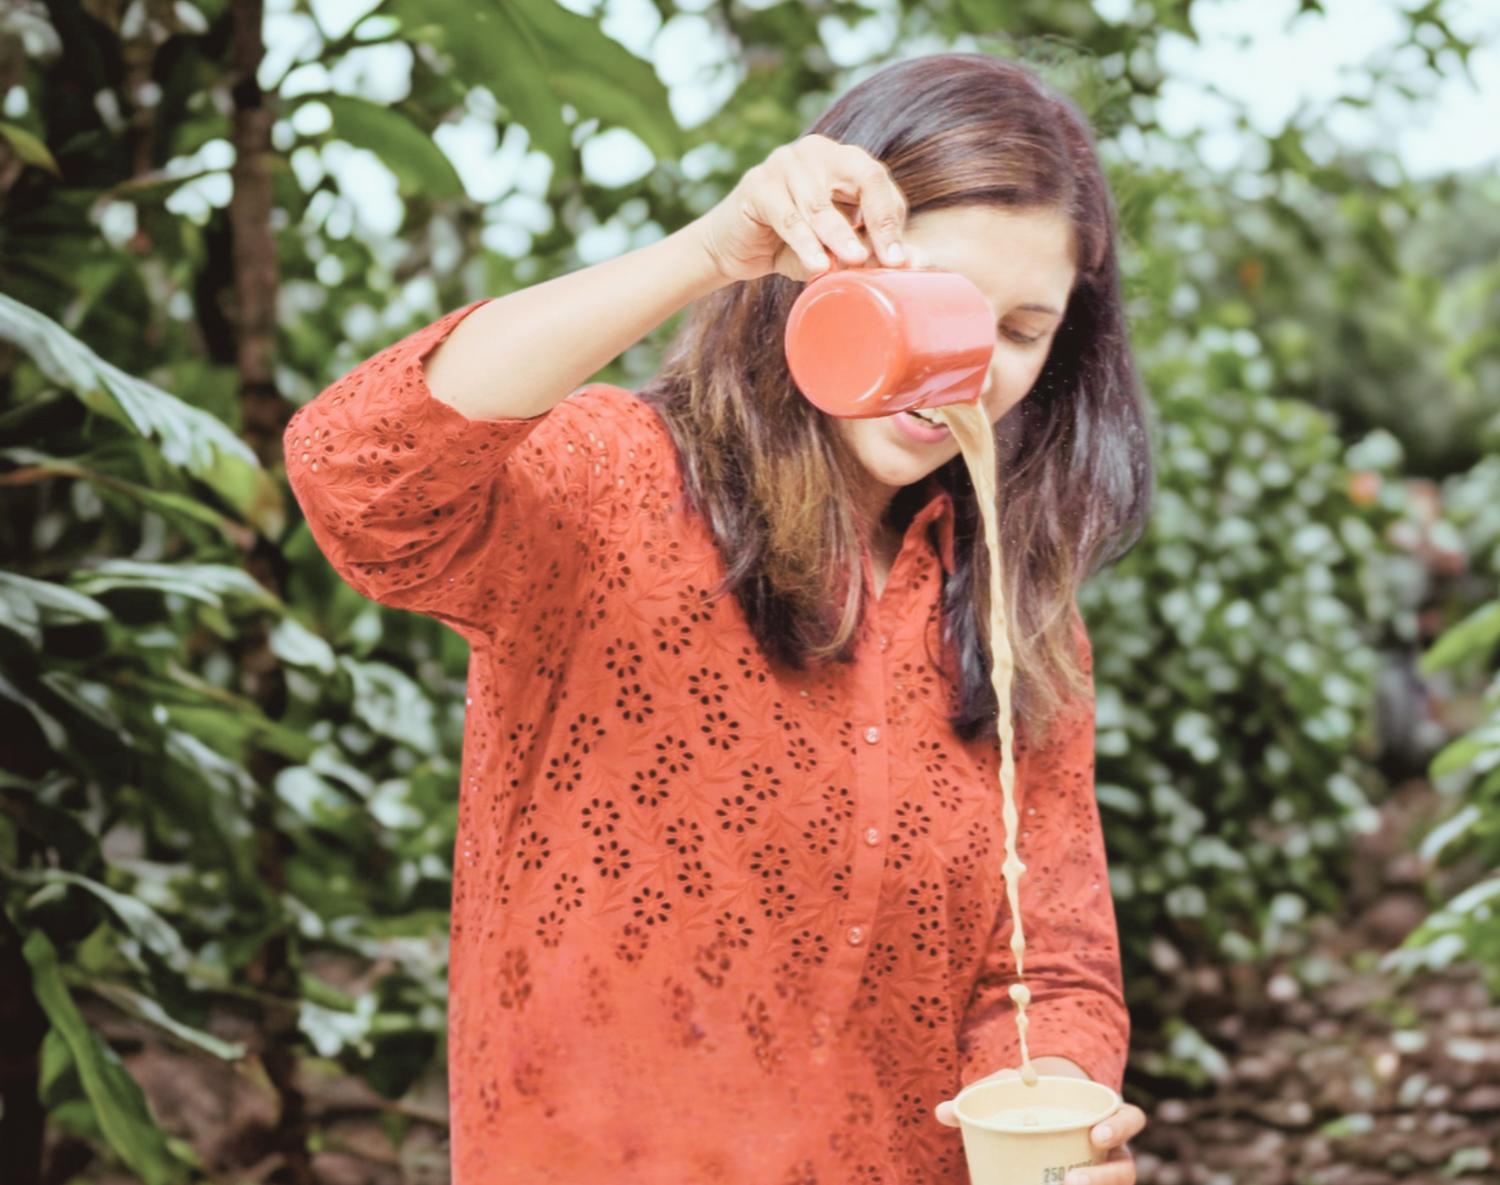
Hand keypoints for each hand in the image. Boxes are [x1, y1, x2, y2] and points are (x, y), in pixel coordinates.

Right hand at [691, 134, 908, 283]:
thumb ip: (861, 248)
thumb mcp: (831, 247)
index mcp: (842, 160)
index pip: (878, 182)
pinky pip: (788, 217)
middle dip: (879, 220)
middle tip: (889, 259)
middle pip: (862, 177)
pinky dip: (805, 244)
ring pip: (822, 204)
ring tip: (854, 264)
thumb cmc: (788, 247)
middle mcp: (816, 152)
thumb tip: (901, 262)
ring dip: (840, 237)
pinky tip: (817, 267)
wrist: (731, 250)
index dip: (892, 219)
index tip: (900, 260)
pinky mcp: (757, 183)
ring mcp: (784, 162)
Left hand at [935, 1063, 1146, 1184]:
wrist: (1037, 1121)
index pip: (1130, 1118)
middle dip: (1105, 1177)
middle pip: (1126, 1168)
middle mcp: (1111, 1152)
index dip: (1119, 1126)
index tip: (1094, 1135)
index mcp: (1103, 1115)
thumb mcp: (1011, 1091)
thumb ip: (980, 1095)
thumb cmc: (1028, 1101)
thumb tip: (941, 1112)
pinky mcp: (1087, 1184)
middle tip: (1071, 1180)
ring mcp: (1101, 1175)